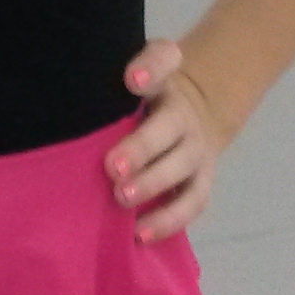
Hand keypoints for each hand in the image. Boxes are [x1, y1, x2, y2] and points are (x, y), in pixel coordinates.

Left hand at [108, 39, 225, 243]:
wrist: (191, 115)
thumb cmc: (143, 98)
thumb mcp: (136, 77)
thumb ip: (125, 77)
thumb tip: (93, 93)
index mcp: (162, 81)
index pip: (162, 61)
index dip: (150, 69)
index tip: (132, 80)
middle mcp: (182, 115)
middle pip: (168, 128)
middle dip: (141, 148)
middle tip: (112, 167)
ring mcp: (195, 150)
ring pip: (181, 168)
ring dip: (153, 185)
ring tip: (122, 198)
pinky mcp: (201, 182)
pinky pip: (191, 203)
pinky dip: (167, 221)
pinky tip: (139, 233)